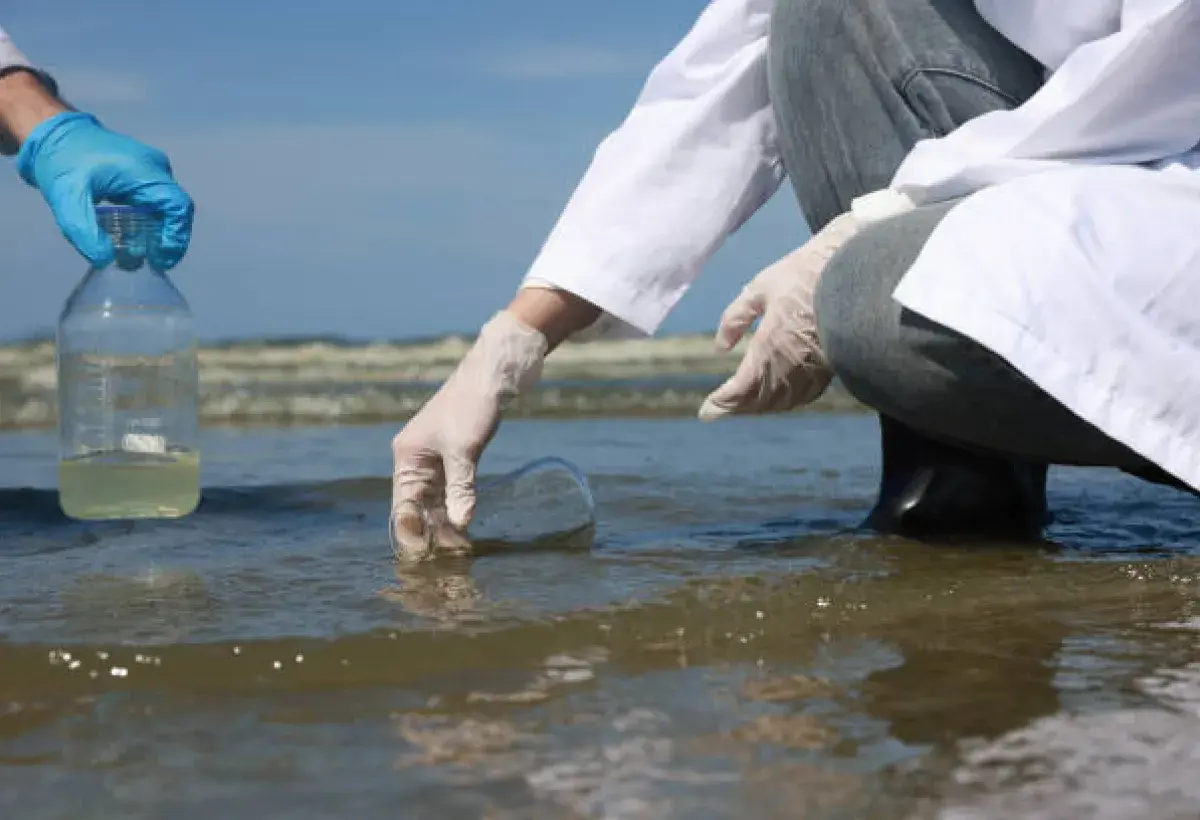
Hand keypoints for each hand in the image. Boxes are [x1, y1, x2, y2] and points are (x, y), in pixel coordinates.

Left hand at [16, 111, 193, 270]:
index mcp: (144, 170)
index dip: (176, 237)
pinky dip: (147, 220)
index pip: (178, 206)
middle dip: (165, 239)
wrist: (51, 131)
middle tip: (149, 262)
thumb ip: (86, 232)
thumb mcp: (66, 200)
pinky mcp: (141, 172)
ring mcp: (150, 168)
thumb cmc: (60, 161)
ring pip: (165, 207)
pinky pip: (154, 200)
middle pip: (174, 210)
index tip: (161, 260)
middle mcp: (154, 167)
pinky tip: (130, 235)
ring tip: (135, 252)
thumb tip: (106, 260)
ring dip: (156, 231)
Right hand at [390, 311, 547, 561]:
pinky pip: (449, 491)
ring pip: (434, 502)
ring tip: (461, 549)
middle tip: (453, 557)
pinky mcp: (453, 457)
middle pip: (417, 508)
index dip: (413, 532)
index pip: (403, 506)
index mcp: (407, 457)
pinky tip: (465, 527)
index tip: (428, 556)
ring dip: (445, 524)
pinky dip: (457, 508)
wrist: (492, 374)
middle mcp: (414, 461)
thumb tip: (460, 524)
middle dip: (432, 532)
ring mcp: (433, 460)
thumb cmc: (472, 406)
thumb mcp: (465, 450)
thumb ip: (461, 487)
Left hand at [699, 212, 860, 419]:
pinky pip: (802, 395)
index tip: (707, 410)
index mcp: (773, 345)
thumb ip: (736, 317)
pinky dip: (782, 401)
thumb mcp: (761, 287)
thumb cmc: (806, 274)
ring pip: (781, 400)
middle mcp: (794, 364)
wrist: (860, 272)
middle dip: (736, 407)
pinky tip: (775, 397)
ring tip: (740, 405)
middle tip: (716, 410)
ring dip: (757, 406)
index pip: (742, 386)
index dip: (723, 401)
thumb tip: (720, 346)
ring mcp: (815, 369)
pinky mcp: (832, 368)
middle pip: (759, 398)